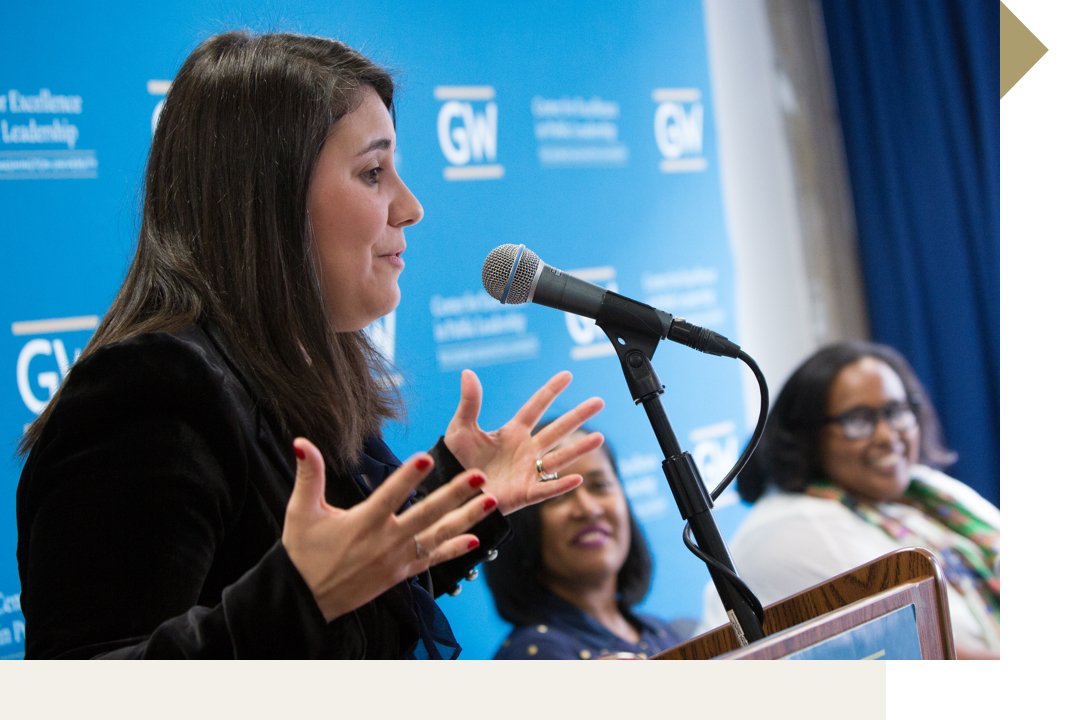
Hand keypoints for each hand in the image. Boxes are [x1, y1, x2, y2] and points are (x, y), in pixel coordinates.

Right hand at [282, 438, 497, 622]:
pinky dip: (455, 550)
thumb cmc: (303, 553)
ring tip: (491, 501)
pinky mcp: (402, 573)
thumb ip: (309, 475)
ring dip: (467, 518)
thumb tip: (301, 442)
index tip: (428, 457)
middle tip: (478, 475)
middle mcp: (385, 541)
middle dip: (455, 494)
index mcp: (362, 523)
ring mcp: (398, 559)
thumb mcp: (301, 512)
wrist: (306, 600)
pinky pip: (434, 559)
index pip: (390, 495)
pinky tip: (476, 539)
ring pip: (439, 536)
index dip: (408, 477)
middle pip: (427, 514)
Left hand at [443, 369, 604, 514]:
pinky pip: (545, 490)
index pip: (535, 407)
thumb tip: (468, 372)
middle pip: (556, 430)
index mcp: (512, 432)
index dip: (550, 390)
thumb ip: (470, 403)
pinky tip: (578, 478)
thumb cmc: (454, 461)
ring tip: (599, 437)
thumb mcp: (460, 429)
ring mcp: (527, 472)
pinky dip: (560, 485)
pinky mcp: (523, 495)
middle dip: (577, 416)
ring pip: (558, 458)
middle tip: (599, 402)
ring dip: (579, 449)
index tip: (567, 375)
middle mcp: (525, 450)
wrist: (450, 491)